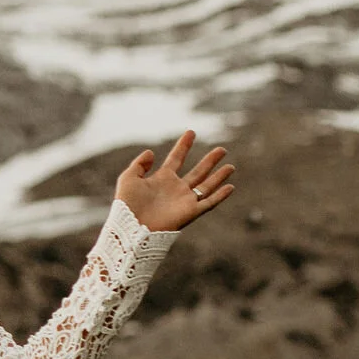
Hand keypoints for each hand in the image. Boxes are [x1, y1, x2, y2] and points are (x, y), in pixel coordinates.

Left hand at [116, 132, 234, 232]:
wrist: (132, 226)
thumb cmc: (127, 204)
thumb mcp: (129, 177)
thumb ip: (139, 164)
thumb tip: (151, 152)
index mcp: (162, 179)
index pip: (176, 158)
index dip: (184, 145)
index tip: (191, 132)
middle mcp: (176, 189)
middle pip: (198, 171)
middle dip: (210, 161)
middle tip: (222, 149)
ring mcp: (185, 200)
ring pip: (207, 185)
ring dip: (219, 176)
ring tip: (230, 165)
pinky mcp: (191, 212)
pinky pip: (209, 202)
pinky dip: (220, 195)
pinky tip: (230, 186)